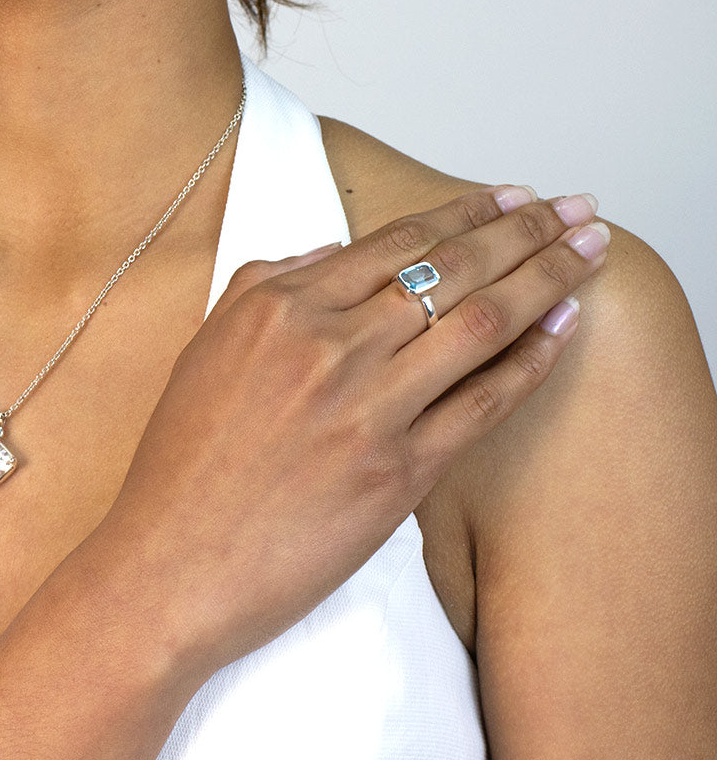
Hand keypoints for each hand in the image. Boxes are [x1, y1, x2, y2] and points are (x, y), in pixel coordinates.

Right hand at [87, 187, 608, 679]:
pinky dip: (530, 361)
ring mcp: (368, 408)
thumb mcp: (207, 347)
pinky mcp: (397, 472)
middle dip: (524, 229)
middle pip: (452, 269)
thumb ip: (267, 284)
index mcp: (280, 306)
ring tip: (588, 249)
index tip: (507, 198)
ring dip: (546, 278)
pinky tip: (562, 329)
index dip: (464, 213)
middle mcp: (329, 344)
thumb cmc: (182, 462)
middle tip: (572, 207)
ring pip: (479, 323)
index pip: (394, 242)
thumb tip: (332, 253)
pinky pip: (481, 404)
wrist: (172, 562)